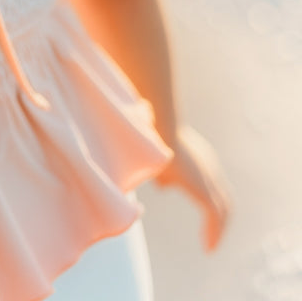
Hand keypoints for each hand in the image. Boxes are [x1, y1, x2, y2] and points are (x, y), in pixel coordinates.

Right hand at [152, 123, 232, 251]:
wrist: (162, 132)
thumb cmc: (155, 141)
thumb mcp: (159, 160)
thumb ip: (164, 174)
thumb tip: (164, 187)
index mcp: (202, 159)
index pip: (215, 185)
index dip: (213, 203)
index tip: (208, 220)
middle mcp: (211, 169)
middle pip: (225, 200)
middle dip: (220, 220)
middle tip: (212, 238)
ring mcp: (211, 179)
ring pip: (224, 210)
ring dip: (218, 230)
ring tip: (210, 248)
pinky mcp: (206, 191)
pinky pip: (215, 217)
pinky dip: (214, 233)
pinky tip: (208, 248)